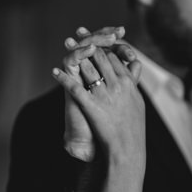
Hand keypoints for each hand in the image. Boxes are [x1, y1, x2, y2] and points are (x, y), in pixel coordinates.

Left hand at [53, 46, 145, 171]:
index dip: (102, 50)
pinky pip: (75, 87)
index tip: (93, 47)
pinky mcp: (91, 105)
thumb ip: (134, 82)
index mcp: (128, 82)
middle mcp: (117, 84)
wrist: (128, 149)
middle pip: (100, 58)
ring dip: (76, 58)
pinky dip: (63, 78)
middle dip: (88, 48)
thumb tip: (133, 67)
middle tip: (77, 42)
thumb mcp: (138, 101)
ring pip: (88, 68)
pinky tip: (54, 72)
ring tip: (67, 52)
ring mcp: (104, 94)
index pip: (113, 58)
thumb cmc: (134, 127)